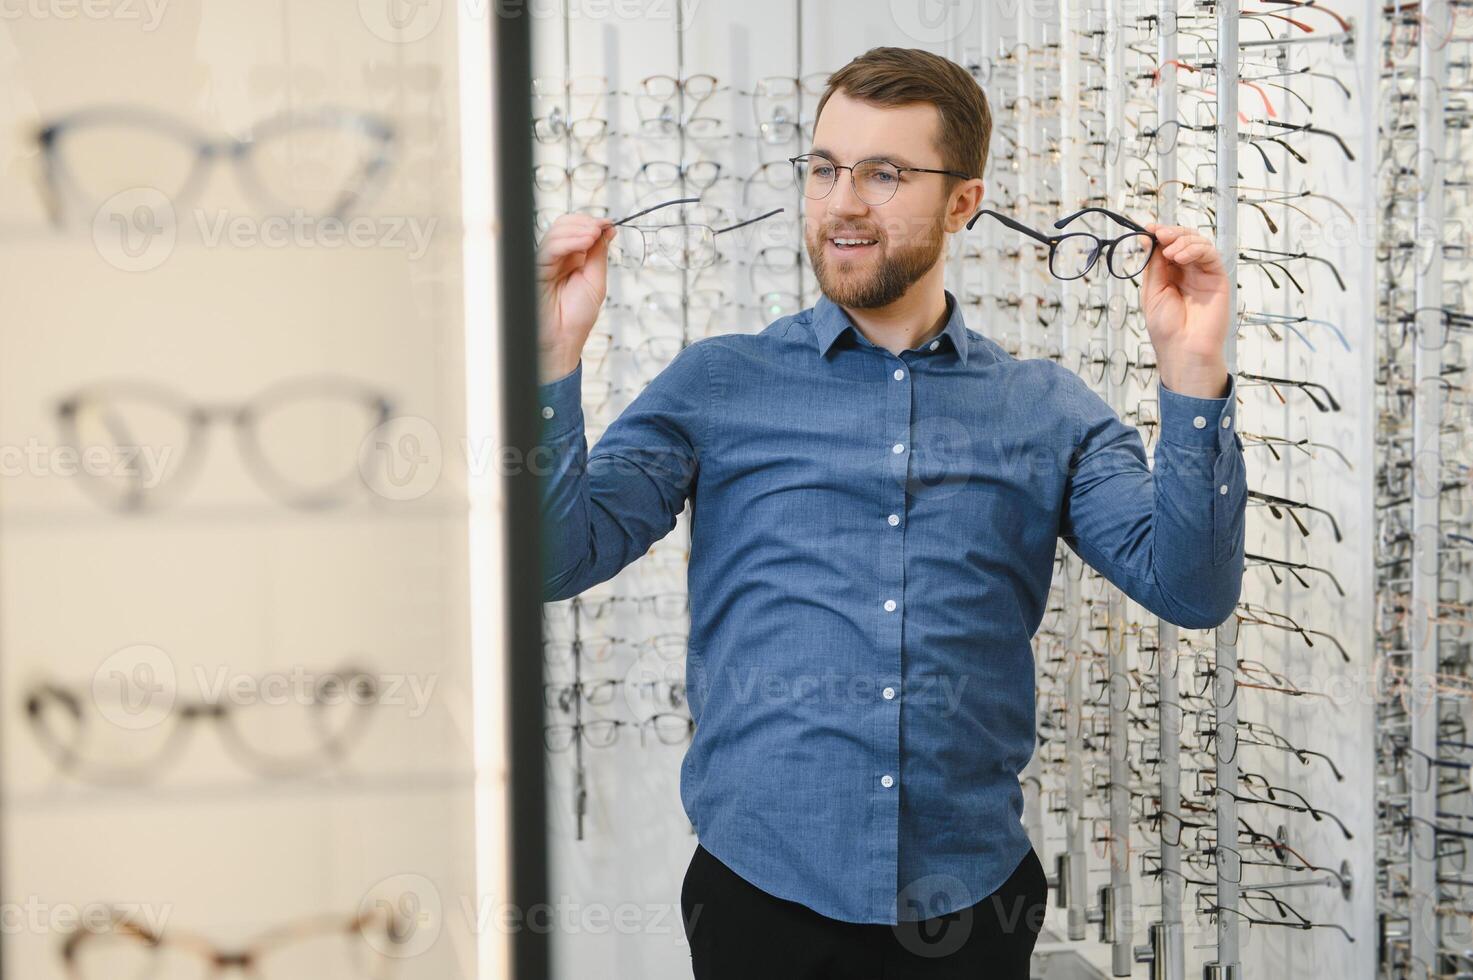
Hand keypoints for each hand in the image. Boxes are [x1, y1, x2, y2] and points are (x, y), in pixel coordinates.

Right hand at [537, 213, 615, 381]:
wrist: (562, 340)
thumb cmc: (577, 317)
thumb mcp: (596, 280)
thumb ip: (599, 254)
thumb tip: (608, 229)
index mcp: (572, 259)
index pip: (578, 230)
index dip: (593, 223)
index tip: (609, 223)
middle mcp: (558, 258)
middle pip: (566, 225)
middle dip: (585, 223)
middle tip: (601, 228)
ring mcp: (545, 261)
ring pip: (556, 232)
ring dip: (579, 229)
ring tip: (594, 235)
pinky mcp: (535, 268)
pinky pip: (549, 247)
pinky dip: (568, 241)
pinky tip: (584, 242)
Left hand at [1140, 223, 1230, 397]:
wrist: (1183, 349)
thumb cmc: (1166, 328)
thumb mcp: (1152, 291)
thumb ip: (1153, 265)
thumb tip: (1146, 239)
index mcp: (1169, 275)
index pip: (1166, 247)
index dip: (1159, 235)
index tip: (1148, 227)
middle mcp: (1187, 271)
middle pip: (1183, 240)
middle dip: (1170, 233)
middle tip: (1159, 233)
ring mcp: (1203, 274)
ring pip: (1198, 243)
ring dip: (1182, 240)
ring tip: (1170, 251)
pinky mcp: (1217, 277)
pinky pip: (1210, 255)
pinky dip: (1195, 249)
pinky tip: (1181, 256)